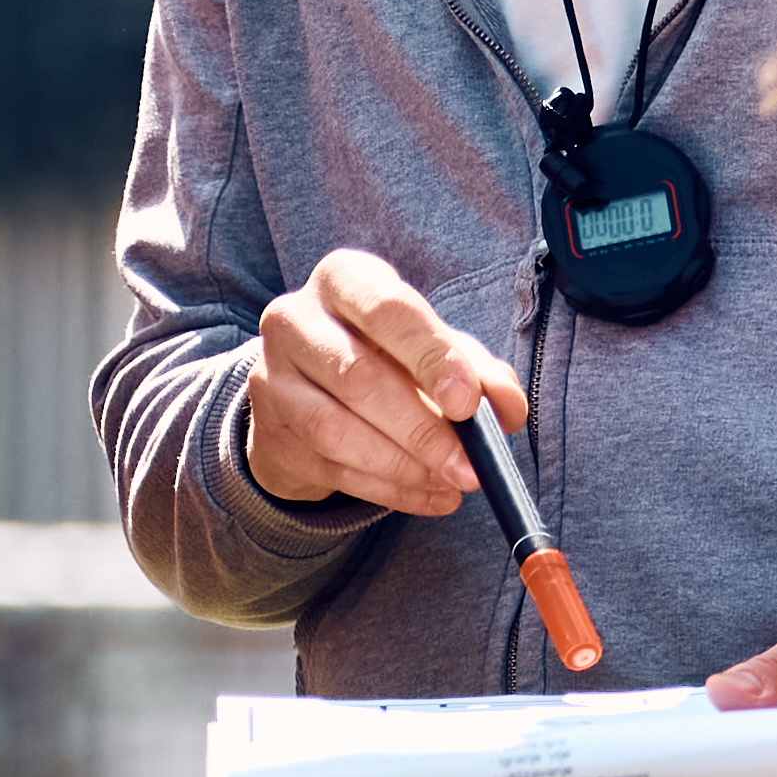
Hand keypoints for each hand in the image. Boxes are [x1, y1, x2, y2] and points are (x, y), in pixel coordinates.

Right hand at [244, 248, 529, 519]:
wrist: (308, 389)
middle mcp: (294, 320)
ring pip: (334, 430)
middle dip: (422, 429)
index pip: (387, 310)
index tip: (466, 403)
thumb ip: (477, 370)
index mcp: (344, 280)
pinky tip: (429, 497)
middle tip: (469, 465)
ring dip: (402, 466)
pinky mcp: (268, 432)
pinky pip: (330, 468)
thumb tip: (508, 408)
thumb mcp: (433, 348)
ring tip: (451, 483)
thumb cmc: (382, 354)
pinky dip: (388, 490)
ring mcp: (272, 377)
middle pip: (357, 375)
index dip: (430, 356)